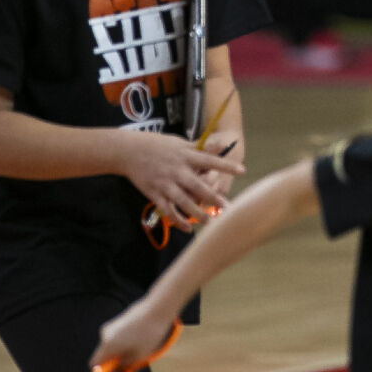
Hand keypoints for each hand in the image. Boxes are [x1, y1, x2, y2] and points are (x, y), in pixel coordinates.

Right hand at [90, 297, 177, 371]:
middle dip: (114, 361)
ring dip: (120, 351)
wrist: (159, 308)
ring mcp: (111, 325)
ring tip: (139, 349)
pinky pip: (117, 337)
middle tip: (129, 364)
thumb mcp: (139, 356)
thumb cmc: (150, 332)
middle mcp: (105, 334)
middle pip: (103, 354)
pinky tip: (140, 339)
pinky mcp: (118, 320)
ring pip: (111, 345)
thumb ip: (124, 367)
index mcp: (107, 344)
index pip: (94, 363)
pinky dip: (124, 342)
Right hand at [119, 129, 241, 227]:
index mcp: (186, 156)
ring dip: (197, 213)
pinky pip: (167, 210)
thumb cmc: (158, 145)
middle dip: (213, 198)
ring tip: (209, 222)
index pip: (210, 161)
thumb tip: (221, 144)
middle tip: (227, 207)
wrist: (129, 152)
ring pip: (183, 201)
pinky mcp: (155, 194)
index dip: (226, 166)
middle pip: (198, 186)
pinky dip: (177, 220)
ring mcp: (165, 183)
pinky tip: (188, 228)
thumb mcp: (180, 142)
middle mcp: (177, 171)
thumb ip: (200, 148)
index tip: (242, 171)